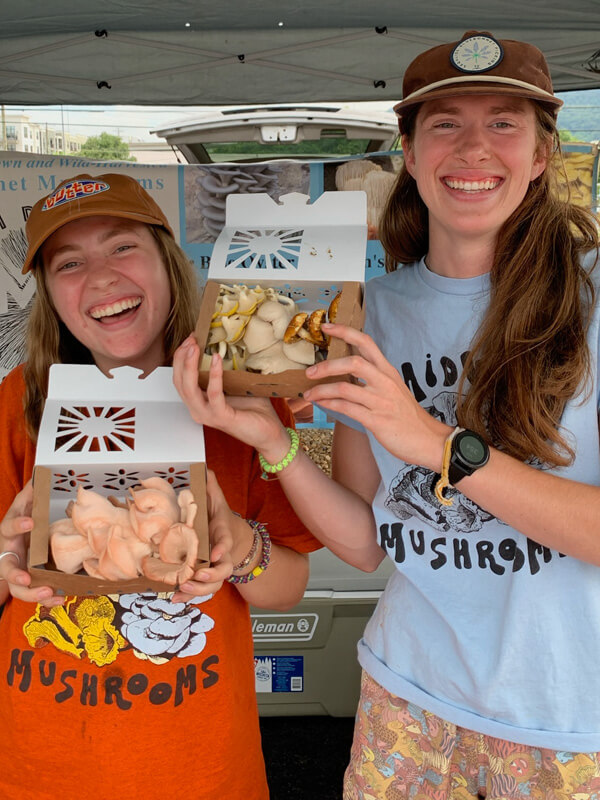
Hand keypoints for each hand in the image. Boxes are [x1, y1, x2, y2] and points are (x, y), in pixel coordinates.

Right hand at [0, 482, 64, 606]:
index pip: (8, 527)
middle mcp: (9, 555)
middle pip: (6, 568)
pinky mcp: (26, 584)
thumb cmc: (18, 527)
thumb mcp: (21, 510)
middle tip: (26, 578)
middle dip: (15, 575)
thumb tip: (39, 475)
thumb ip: (28, 497)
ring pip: (18, 588)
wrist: (9, 549)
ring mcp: (15, 572)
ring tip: (48, 593)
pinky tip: (60, 598)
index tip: (30, 522)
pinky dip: (47, 599)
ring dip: (32, 593)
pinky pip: (34, 595)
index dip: (18, 524)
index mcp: (9, 534)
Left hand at [172, 470, 233, 601]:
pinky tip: (176, 598)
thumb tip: (205, 468)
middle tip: (198, 575)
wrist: (234, 539)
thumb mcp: (217, 501)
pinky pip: (200, 590)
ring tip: (185, 587)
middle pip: (224, 570)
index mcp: (222, 536)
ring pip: (214, 585)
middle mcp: (222, 556)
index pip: (226, 542)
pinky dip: (188, 596)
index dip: (222, 548)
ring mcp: (215, 569)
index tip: (215, 553)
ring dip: (200, 589)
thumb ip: (211, 487)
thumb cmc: (219, 519)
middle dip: (212, 575)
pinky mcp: (206, 578)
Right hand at [173, 336, 289, 460]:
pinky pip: (213, 394)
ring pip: (188, 388)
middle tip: (191, 339)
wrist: (269, 432)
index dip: (181, 357)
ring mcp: (207, 415)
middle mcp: (198, 409)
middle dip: (181, 357)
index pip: (180, 378)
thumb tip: (229, 342)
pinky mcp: (221, 417)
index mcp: (199, 402)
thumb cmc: (254, 409)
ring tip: (195, 347)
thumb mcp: (237, 384)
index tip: (191, 338)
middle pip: (179, 381)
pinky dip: (214, 375)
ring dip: (190, 365)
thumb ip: (228, 368)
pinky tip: (217, 359)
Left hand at [303, 323, 449, 471]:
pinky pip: (346, 408)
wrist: (427, 439)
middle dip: (326, 366)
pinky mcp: (376, 420)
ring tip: (308, 394)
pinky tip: (321, 404)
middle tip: (309, 373)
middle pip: (353, 362)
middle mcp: (385, 382)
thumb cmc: (406, 415)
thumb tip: (348, 372)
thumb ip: (374, 378)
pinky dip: (329, 404)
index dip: (345, 332)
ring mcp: (381, 401)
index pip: (366, 343)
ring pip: (345, 388)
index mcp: (388, 371)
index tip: (327, 327)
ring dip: (321, 390)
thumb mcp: (393, 389)